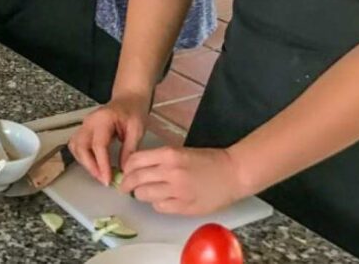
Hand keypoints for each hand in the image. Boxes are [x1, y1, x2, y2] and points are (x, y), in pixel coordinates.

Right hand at [68, 93, 150, 185]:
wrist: (128, 100)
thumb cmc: (133, 112)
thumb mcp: (137, 129)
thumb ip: (129, 149)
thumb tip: (123, 170)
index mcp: (103, 118)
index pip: (98, 144)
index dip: (101, 164)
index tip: (107, 179)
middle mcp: (89, 121)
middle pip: (80, 146)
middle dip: (90, 166)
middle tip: (103, 179)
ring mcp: (84, 125)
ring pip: (75, 147)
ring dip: (85, 163)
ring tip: (100, 174)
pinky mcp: (83, 130)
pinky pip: (76, 146)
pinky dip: (83, 158)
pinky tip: (94, 165)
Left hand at [119, 146, 244, 215]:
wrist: (233, 173)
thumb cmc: (208, 160)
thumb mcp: (180, 151)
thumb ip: (159, 159)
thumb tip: (137, 167)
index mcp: (169, 155)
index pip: (135, 161)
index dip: (126, 168)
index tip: (125, 171)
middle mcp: (171, 172)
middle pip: (136, 180)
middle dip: (127, 184)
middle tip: (126, 186)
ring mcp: (177, 191)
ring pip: (144, 195)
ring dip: (142, 194)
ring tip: (146, 192)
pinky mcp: (184, 206)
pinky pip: (159, 207)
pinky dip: (157, 204)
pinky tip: (163, 199)